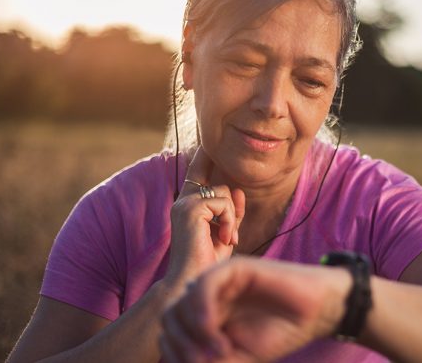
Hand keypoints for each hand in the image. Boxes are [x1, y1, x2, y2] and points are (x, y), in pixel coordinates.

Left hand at [159, 257, 351, 362]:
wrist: (319, 312)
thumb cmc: (282, 333)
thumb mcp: (239, 357)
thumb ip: (208, 360)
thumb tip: (175, 361)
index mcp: (207, 314)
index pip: (171, 330)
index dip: (174, 353)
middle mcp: (209, 295)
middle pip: (170, 316)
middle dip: (180, 345)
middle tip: (204, 362)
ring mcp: (220, 280)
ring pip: (181, 301)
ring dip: (192, 333)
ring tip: (220, 352)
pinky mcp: (236, 267)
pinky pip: (204, 284)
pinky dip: (202, 311)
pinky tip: (216, 333)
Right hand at [164, 147, 245, 286]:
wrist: (196, 282)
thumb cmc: (209, 263)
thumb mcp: (225, 232)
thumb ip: (231, 212)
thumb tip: (238, 190)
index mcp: (188, 205)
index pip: (197, 172)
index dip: (204, 156)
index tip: (206, 139)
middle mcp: (182, 200)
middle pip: (221, 186)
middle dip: (233, 209)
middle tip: (231, 235)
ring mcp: (184, 203)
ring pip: (224, 192)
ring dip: (233, 217)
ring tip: (227, 239)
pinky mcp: (189, 208)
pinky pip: (223, 202)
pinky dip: (230, 220)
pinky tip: (225, 239)